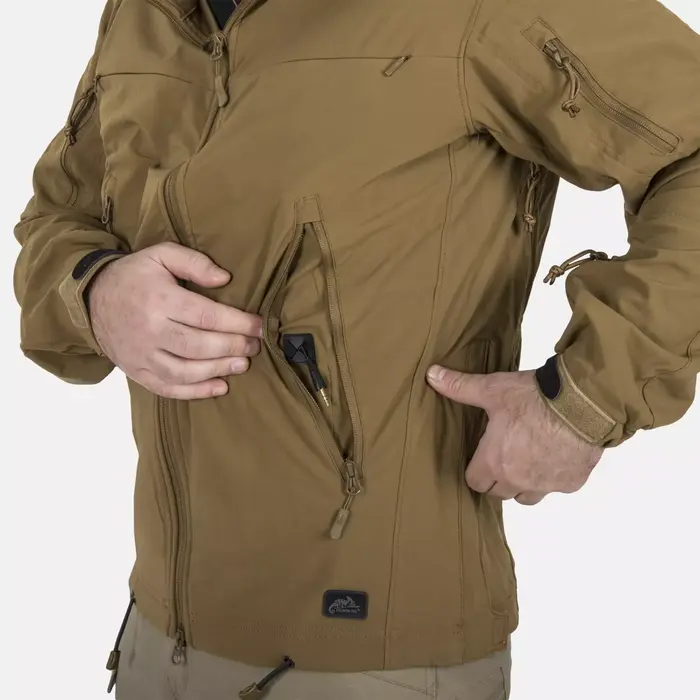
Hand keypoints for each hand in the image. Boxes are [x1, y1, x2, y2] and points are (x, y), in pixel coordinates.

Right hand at [88, 242, 262, 398]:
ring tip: (242, 364)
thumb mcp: (160, 254)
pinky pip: (167, 388)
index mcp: (159, 299)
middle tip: (255, 346)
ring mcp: (141, 355)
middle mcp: (150, 330)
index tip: (258, 326)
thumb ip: (194, 262)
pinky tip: (220, 387)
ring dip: (218, 370)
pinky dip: (195, 392)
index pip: (206, 316)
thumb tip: (225, 278)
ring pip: (185, 371)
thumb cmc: (133, 276)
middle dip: (233, 347)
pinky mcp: (137, 372)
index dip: (237, 323)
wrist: (89, 300)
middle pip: (199, 346)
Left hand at [427, 365, 603, 504]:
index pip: (474, 482)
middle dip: (498, 478)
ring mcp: (546, 484)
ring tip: (527, 457)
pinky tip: (556, 453)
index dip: (475, 470)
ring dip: (524, 483)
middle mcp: (518, 480)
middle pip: (499, 493)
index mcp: (494, 462)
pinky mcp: (571, 482)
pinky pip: (557, 487)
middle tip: (503, 455)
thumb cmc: (534, 398)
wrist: (582, 404)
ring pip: (527, 497)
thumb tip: (432, 375)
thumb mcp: (492, 389)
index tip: (480, 457)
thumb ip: (460, 386)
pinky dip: (554, 476)